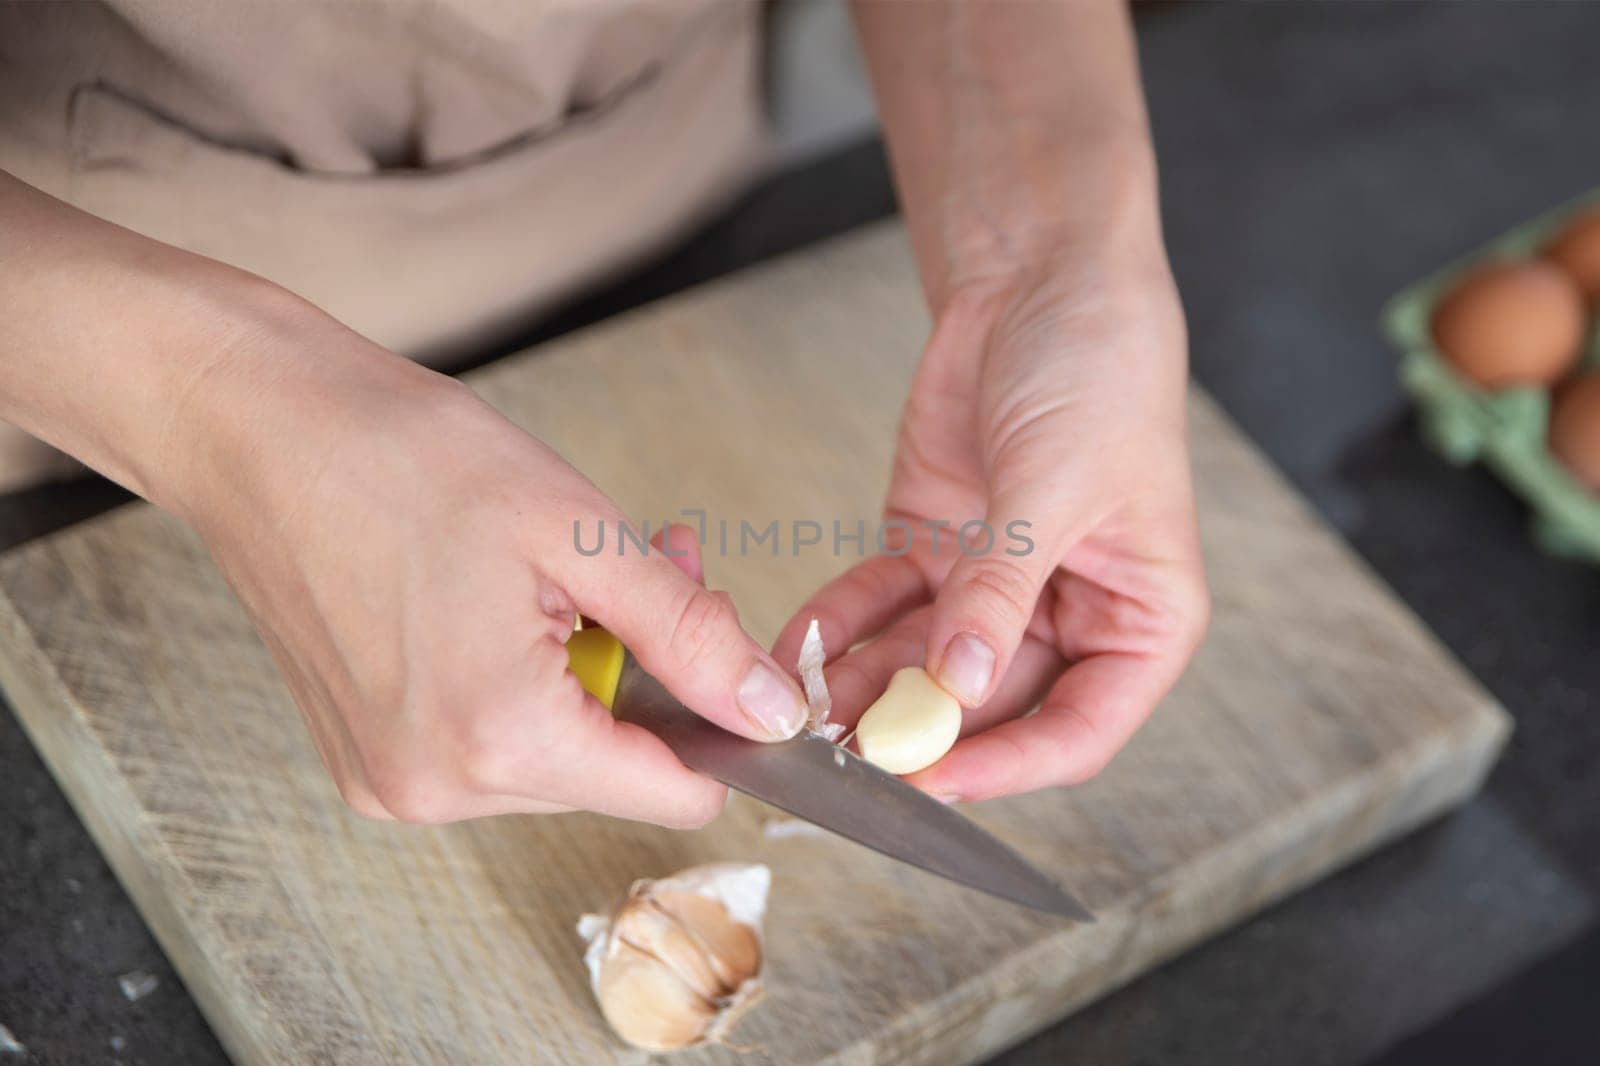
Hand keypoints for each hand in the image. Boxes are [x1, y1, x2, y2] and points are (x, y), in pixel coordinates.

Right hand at [174, 307, 806, 826]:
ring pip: (554, 755)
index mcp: (499, 740)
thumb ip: (690, 636)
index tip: (714, 641)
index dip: (716, 720)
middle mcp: (437, 788)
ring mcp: (391, 780)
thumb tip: (769, 711)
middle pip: (611, 769)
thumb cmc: (406, 459)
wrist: (259, 431)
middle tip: (646, 568)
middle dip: (644, 673)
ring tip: (565, 570)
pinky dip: (521, 684)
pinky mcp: (367, 758)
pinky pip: (488, 744)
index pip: (671, 794)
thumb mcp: (581, 534)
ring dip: (585, 672)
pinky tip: (508, 603)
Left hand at [775, 260, 1207, 801]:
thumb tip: (959, 686)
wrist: (1039, 278)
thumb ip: (1002, 592)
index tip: (933, 782)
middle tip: (842, 751)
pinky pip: (884, 606)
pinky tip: (799, 641)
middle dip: (916, 730)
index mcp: (1141, 618)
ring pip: (925, 667)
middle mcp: (1070, 614)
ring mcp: (997, 586)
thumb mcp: (1056, 487)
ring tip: (801, 708)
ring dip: (865, 688)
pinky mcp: (938, 547)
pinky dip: (843, 625)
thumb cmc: (1098, 370)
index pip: (1079, 731)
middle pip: (989, 708)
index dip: (1006, 766)